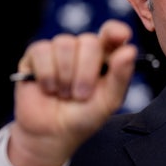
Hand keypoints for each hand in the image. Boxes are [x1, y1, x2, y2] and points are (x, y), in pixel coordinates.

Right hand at [8, 19, 137, 165]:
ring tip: (64, 94)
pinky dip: (47, 74)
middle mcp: (83, 49)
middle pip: (89, 41)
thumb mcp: (108, 101)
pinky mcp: (36, 54)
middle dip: (86, 73)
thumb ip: (120, 76)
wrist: (52, 134)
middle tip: (81, 95)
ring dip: (65, 76)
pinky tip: (48, 89)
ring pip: (65, 44)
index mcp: (105, 57)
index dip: (115, 31)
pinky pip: (42, 50)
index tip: (120, 36)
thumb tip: (129, 50)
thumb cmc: (84, 116)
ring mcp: (59, 50)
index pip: (112, 33)